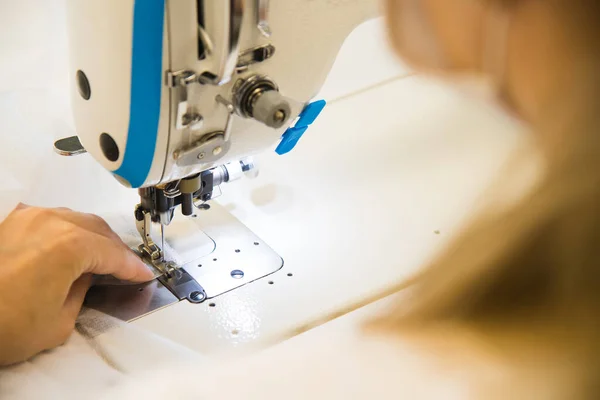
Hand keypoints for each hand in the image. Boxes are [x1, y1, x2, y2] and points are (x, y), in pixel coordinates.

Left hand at [0, 205, 153, 364]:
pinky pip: (50, 219)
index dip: (133, 268)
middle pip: (98, 229)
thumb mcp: (59, 321)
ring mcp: (27, 218)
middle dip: (116, 249)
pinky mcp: (9, 222)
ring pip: (75, 219)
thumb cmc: (2, 324)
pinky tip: (68, 245)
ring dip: (92, 236)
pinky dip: (67, 230)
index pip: (114, 255)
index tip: (143, 275)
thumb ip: (82, 290)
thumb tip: (85, 276)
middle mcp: (51, 222)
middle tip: (126, 267)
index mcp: (70, 245)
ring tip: (99, 256)